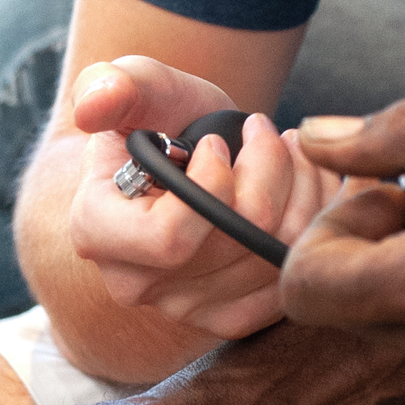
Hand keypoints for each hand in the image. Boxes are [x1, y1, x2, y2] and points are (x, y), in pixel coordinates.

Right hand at [67, 57, 340, 337]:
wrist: (184, 163)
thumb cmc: (159, 121)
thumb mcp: (138, 88)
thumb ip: (112, 86)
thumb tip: (91, 108)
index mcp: (98, 232)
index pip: (170, 237)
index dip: (213, 183)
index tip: (218, 141)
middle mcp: (136, 283)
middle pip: (235, 240)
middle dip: (269, 171)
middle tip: (269, 130)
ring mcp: (183, 310)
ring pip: (272, 258)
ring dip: (301, 190)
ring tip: (289, 150)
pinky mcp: (227, 318)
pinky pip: (288, 283)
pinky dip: (312, 226)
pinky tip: (305, 185)